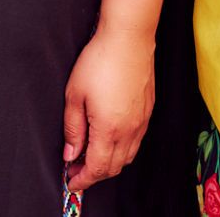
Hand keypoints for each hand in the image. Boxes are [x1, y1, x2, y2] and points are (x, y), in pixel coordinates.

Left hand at [62, 25, 155, 192]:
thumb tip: (71, 153)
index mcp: (109, 129)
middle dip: (94, 174)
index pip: (97, 169)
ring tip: (91, 153)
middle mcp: (130, 130)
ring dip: (109, 162)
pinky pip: (136, 141)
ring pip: (127, 156)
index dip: (82, 180)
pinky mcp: (148, 110)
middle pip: (113, 168)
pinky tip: (109, 137)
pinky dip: (122, 148)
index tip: (71, 181)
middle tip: (76, 169)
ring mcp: (142, 121)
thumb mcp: (74, 95)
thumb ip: (72, 129)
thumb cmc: (100, 60)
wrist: (128, 37)